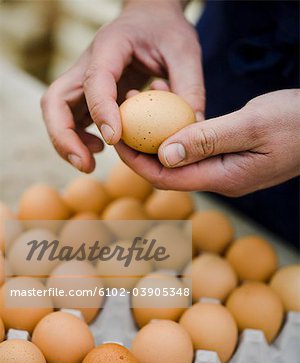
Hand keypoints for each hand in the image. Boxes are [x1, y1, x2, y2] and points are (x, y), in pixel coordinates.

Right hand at [41, 0, 203, 172]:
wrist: (149, 18)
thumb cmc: (166, 31)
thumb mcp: (186, 51)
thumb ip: (190, 88)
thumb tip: (191, 130)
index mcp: (110, 46)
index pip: (95, 79)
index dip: (100, 110)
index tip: (113, 139)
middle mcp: (87, 63)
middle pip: (55, 100)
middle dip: (63, 136)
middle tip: (85, 165)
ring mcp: (83, 80)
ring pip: (57, 112)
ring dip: (66, 142)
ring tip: (89, 164)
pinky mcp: (87, 94)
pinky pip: (72, 118)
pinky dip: (78, 138)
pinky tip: (101, 149)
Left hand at [115, 89, 299, 195]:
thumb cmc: (296, 123)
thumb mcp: (251, 126)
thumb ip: (207, 140)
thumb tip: (164, 156)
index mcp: (223, 177)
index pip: (167, 178)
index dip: (138, 162)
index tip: (120, 140)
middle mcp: (221, 180)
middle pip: (170, 173)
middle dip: (143, 151)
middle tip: (126, 121)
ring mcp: (228, 172)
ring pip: (182, 162)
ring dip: (160, 142)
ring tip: (144, 113)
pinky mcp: (233, 160)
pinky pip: (197, 153)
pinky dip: (179, 137)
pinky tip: (173, 118)